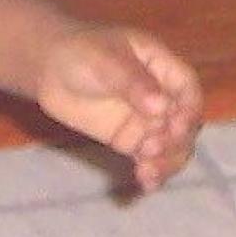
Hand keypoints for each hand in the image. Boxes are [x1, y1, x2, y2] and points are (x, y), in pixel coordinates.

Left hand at [33, 24, 203, 192]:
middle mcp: (162, 96)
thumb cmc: (80, 52)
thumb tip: (162, 108)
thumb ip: (134, 83)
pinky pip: (148, 159)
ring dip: (166, 162)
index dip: (187, 110)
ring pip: (171, 146)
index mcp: (162, 67)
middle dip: (174, 141)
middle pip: (184, 123)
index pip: (187, 90)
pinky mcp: (130, 140)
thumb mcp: (106, 61)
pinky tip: (146, 184)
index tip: (175, 127)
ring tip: (148, 173)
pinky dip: (151, 172)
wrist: (47, 68)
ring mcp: (146, 120)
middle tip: (151, 150)